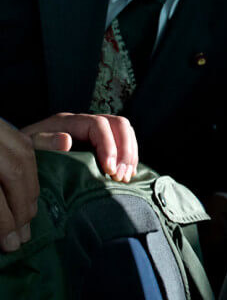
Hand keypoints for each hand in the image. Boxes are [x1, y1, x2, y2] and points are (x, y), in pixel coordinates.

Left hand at [1, 113, 137, 253]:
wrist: (23, 158)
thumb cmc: (26, 154)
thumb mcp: (29, 147)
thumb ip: (45, 142)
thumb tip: (67, 140)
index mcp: (70, 122)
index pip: (100, 125)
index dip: (109, 146)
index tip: (109, 170)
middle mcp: (86, 124)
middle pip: (120, 125)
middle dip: (125, 151)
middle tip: (120, 175)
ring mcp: (96, 133)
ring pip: (126, 133)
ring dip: (130, 155)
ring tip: (125, 177)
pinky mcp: (101, 145)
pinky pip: (124, 145)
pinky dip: (129, 159)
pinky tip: (126, 175)